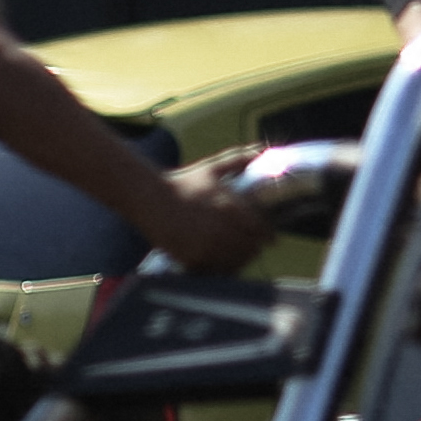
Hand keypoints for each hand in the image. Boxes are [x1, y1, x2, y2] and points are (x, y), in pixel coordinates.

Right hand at [143, 159, 277, 275]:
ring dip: (239, 259)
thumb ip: (239, 159)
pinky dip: (221, 268)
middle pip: (253, 249)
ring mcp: (208, 247)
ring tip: (236, 254)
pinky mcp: (193, 259)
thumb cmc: (183, 182)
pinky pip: (217, 270)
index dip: (268, 235)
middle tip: (252, 246)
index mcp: (232, 208)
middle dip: (254, 247)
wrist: (150, 198)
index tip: (270, 238)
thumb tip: (261, 150)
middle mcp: (223, 230)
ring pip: (237, 262)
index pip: (263, 230)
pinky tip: (218, 261)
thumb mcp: (212, 167)